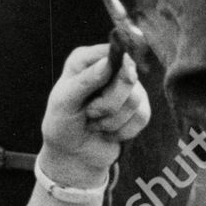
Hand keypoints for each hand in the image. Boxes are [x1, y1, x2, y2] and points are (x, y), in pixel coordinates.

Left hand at [39, 44, 150, 187]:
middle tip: (90, 113)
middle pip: (128, 76)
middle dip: (108, 103)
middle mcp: (109, 68)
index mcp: (86, 59)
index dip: (113, 69)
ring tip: (95, 123)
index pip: (112, 51)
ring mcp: (126, 87)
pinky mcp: (138, 108)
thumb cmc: (62, 122)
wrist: (72, 154)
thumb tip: (108, 62)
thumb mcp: (65, 101)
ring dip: (112, 120)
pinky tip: (108, 132)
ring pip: (136, 99)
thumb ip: (85, 80)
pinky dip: (123, 131)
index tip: (101, 90)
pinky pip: (142, 116)